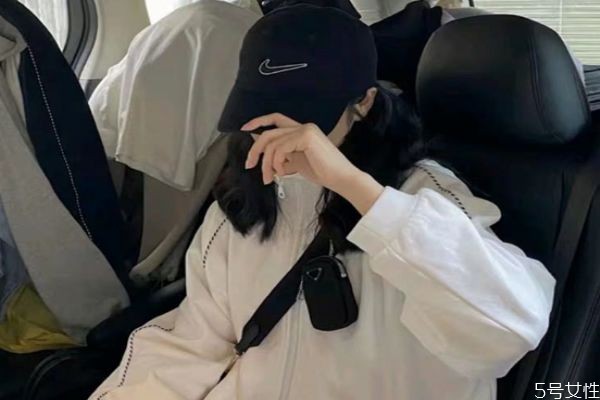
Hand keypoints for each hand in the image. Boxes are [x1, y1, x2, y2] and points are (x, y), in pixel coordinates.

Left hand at [242, 113, 383, 214]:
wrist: (341, 178)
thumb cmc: (322, 172)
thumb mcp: (296, 161)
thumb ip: (281, 154)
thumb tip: (262, 151)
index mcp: (301, 130)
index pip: (276, 119)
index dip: (258, 121)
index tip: (244, 129)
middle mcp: (303, 126)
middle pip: (269, 133)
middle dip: (255, 150)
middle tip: (249, 165)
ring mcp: (305, 130)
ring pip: (272, 143)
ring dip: (266, 164)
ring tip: (270, 178)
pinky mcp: (306, 136)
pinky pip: (280, 149)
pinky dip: (277, 163)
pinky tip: (283, 173)